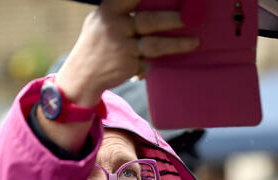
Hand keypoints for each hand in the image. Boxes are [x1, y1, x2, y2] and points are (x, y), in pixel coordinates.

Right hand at [55, 0, 199, 106]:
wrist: (82, 75)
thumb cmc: (96, 43)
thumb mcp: (100, 20)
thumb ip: (121, 10)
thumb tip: (151, 3)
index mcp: (109, 10)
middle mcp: (115, 27)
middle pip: (149, 20)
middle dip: (172, 19)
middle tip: (189, 17)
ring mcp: (122, 49)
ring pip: (155, 45)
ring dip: (177, 44)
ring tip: (195, 42)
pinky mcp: (128, 67)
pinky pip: (148, 61)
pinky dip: (154, 61)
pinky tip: (162, 62)